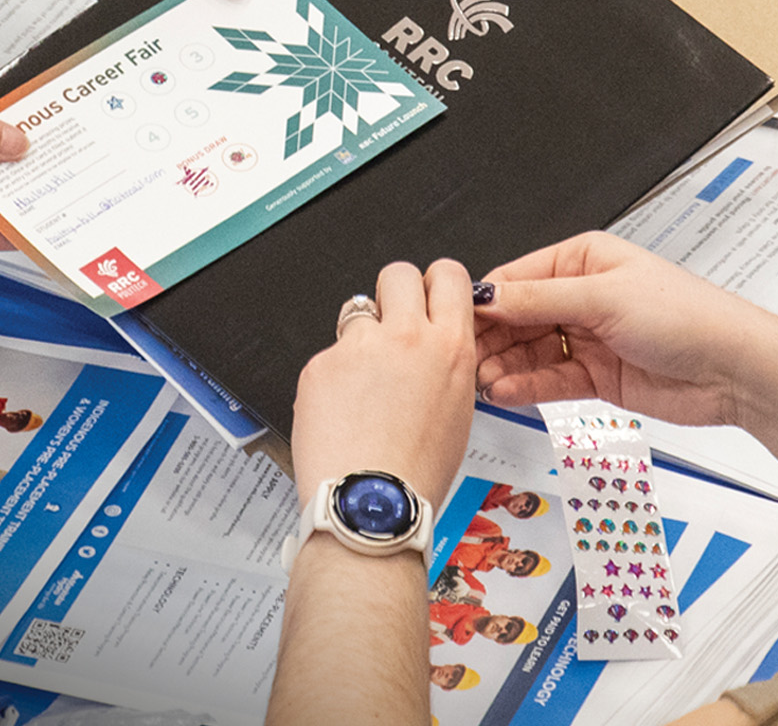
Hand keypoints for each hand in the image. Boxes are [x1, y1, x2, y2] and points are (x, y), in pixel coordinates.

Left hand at [290, 260, 477, 509]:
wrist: (371, 504)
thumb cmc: (416, 473)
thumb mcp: (457, 411)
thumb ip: (443, 364)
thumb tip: (430, 346)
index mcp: (450, 348)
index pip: (449, 274)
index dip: (435, 282)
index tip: (427, 294)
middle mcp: (406, 338)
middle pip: (397, 274)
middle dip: (393, 293)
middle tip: (390, 326)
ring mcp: (358, 348)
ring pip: (355, 314)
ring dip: (359, 339)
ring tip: (363, 387)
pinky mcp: (319, 365)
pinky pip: (327, 356)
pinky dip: (331, 378)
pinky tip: (340, 413)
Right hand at [473, 232, 777, 428]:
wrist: (733, 370)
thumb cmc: (689, 316)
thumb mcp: (604, 297)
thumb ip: (539, 300)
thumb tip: (487, 297)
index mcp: (584, 259)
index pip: (516, 279)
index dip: (485, 303)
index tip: (456, 323)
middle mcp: (582, 296)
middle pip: (518, 319)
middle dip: (491, 341)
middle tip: (465, 360)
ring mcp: (588, 338)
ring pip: (530, 353)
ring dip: (505, 368)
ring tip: (485, 381)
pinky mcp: (596, 376)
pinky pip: (550, 380)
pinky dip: (527, 387)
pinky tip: (508, 392)